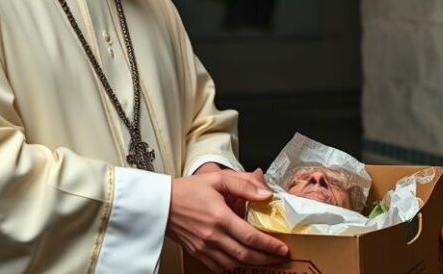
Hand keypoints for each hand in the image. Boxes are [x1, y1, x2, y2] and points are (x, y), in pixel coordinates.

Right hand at [169, 171, 288, 271]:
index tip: (283, 249)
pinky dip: (232, 267)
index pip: (251, 237)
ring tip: (265, 261)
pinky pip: (218, 267)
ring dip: (251, 265)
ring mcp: (203, 247)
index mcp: (220, 218)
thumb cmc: (188, 189)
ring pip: (233, 264)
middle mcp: (212, 236)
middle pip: (245, 255)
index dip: (270, 246)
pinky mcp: (196, 253)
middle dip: (266, 259)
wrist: (158, 203)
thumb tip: (266, 194)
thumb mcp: (218, 179)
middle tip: (281, 259)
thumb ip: (244, 185)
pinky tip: (242, 262)